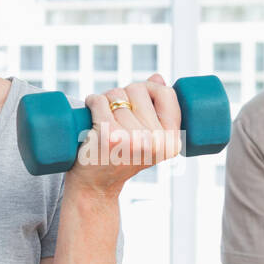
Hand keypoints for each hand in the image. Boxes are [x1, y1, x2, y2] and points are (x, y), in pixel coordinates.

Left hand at [66, 74, 182, 197]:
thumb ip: (157, 107)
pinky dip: (92, 102)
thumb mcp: (147, 137)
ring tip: (102, 119)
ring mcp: (134, 140)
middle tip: (115, 115)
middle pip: (138, 90)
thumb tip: (158, 78)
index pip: (166, 93)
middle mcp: (157, 142)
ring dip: (105, 100)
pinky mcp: (110, 137)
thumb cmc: (120, 157)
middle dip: (123, 95)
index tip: (137, 101)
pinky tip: (91, 112)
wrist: (96, 186)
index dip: (149, 89)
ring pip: (117, 95)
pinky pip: (100, 101)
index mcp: (172, 140)